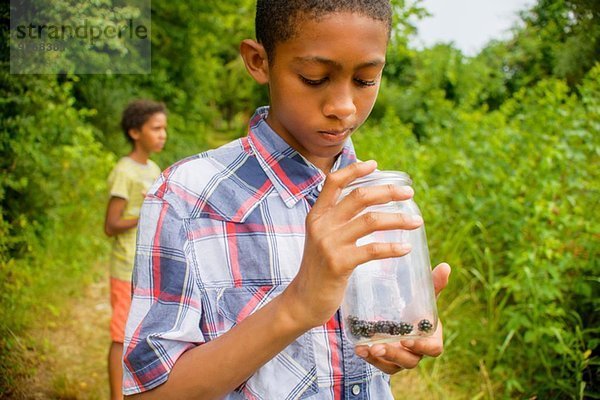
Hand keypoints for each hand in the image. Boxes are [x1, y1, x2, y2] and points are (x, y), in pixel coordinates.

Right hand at [282, 160, 423, 328]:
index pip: (334, 182)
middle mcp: (321, 225)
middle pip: (359, 197)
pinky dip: (392, 248)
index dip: (354, 170)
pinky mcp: (338, 264)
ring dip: (398, 219)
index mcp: (316, 216)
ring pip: (371, 221)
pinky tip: (406, 248)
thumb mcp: (321, 238)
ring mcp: (329, 244)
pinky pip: (372, 250)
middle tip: (409, 193)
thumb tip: (363, 205)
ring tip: (417, 221)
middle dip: (388, 192)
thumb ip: (336, 221)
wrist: (303, 300)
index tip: (375, 164)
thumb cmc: (319, 269)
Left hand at [354, 262, 450, 373]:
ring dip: (379, 359)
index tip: (407, 339)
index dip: (423, 347)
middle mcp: (417, 352)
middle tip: (379, 347)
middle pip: (410, 361)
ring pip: (393, 366)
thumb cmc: (416, 306)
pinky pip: (380, 365)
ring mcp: (401, 358)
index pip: (434, 349)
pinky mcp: (387, 361)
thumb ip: (433, 284)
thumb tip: (445, 266)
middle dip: (394, 355)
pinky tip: (359, 348)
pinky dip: (369, 359)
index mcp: (431, 338)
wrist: (400, 315)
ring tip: (366, 349)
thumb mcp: (423, 295)